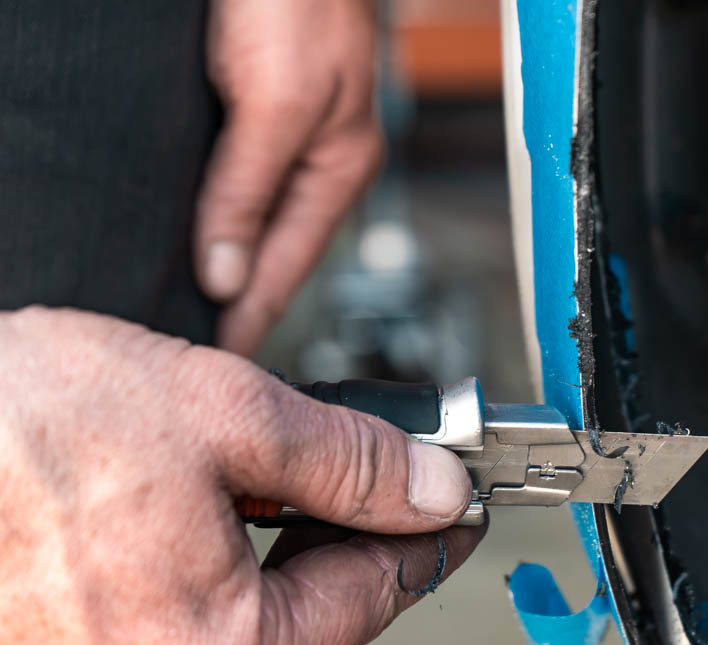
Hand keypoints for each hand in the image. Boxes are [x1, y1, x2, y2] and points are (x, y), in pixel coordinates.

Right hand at [0, 307, 478, 644]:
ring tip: (246, 473)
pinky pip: (150, 619)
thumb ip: (351, 464)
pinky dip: (179, 562)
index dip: (425, 542)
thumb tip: (429, 490)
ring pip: (222, 617)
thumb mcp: (230, 415)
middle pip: (298, 619)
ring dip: (253, 547)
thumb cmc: (19, 423)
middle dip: (335, 538)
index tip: (455, 509)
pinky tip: (168, 504)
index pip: (370, 603)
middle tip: (369, 473)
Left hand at [196, 0, 382, 355]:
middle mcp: (314, 162)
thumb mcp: (275, 101)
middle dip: (237, 303)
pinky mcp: (253, 113)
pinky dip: (213, 220)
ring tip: (191, 310)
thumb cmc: (302, 0)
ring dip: (224, 265)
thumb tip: (226, 271)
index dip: (251, 319)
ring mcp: (285, 139)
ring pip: (250, 224)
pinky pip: (231, 187)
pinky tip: (192, 239)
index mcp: (337, 169)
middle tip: (194, 354)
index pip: (288, 269)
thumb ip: (249, 188)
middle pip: (272, 254)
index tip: (216, 367)